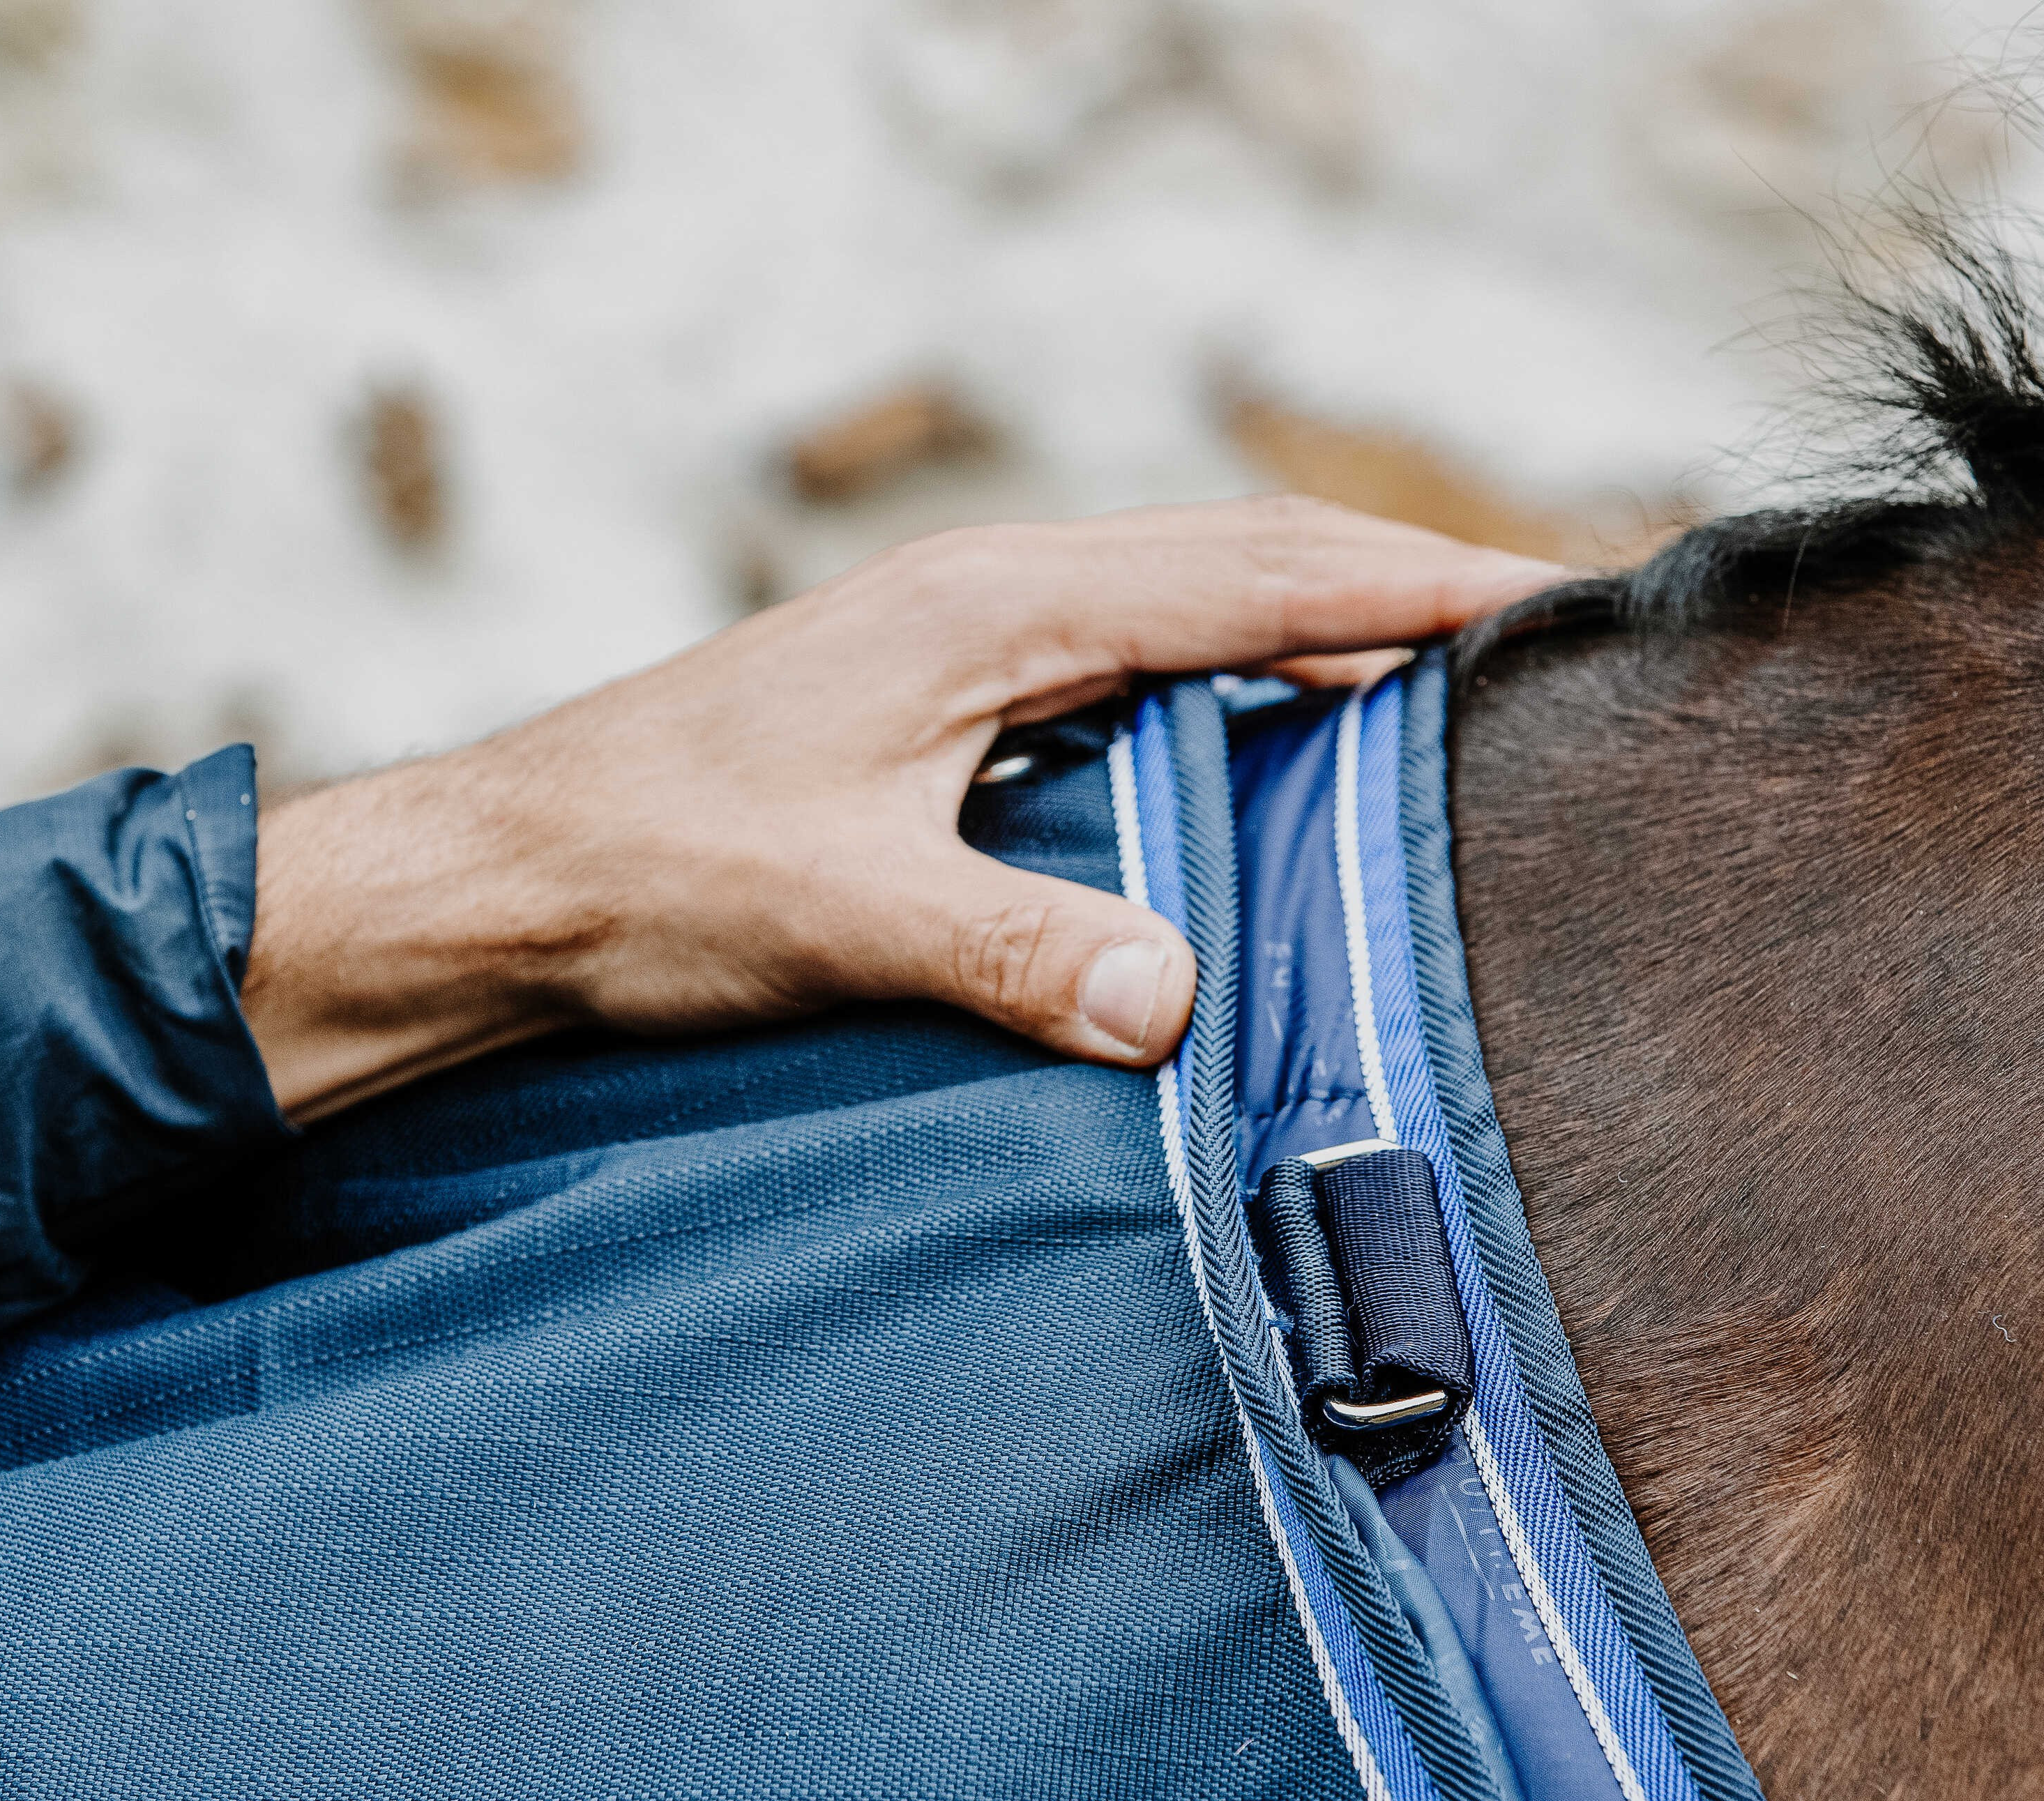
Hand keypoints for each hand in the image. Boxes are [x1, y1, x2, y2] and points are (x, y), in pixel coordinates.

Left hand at [242, 497, 1561, 1123]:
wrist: (497, 875)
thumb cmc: (647, 871)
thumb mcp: (840, 915)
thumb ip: (1012, 948)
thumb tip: (1177, 999)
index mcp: (989, 608)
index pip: (1248, 573)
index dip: (1407, 581)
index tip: (1546, 597)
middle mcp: (986, 596)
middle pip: (1238, 558)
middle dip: (1392, 575)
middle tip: (1539, 620)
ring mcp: (956, 638)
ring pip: (1182, 601)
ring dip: (1311, 618)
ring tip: (1441, 669)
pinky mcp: (931, 698)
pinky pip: (1123, 660)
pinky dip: (1224, 676)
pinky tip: (1265, 738)